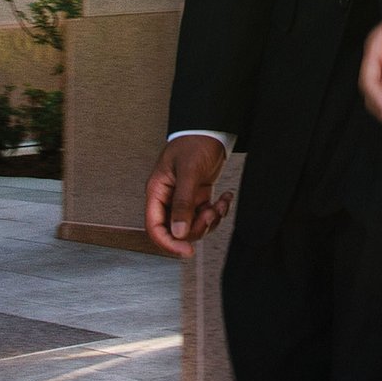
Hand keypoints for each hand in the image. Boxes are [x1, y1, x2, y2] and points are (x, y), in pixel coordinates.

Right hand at [143, 134, 230, 257]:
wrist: (211, 128)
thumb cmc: (194, 142)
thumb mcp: (189, 171)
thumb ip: (183, 202)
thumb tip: (179, 232)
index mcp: (157, 192)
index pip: (155, 227)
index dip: (168, 243)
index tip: (186, 251)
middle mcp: (168, 198)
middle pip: (176, 230)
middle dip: (196, 228)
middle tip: (211, 214)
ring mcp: (184, 198)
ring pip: (193, 224)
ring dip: (210, 219)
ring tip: (221, 204)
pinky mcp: (198, 195)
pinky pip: (205, 213)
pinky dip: (218, 210)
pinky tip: (226, 197)